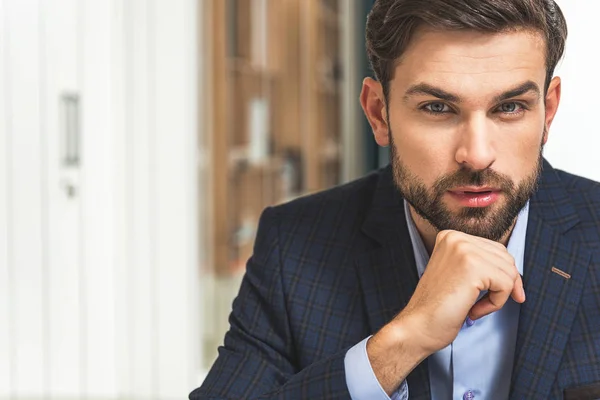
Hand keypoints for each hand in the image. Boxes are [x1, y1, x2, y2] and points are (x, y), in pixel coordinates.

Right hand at [367, 229, 524, 393]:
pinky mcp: (473, 267)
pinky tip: (474, 311)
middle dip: (506, 284)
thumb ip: (478, 263)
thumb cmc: (436, 307)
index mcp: (450, 236)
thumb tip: (514, 270)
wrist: (418, 326)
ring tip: (475, 308)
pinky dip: (496, 303)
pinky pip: (506, 284)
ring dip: (499, 296)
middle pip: (505, 258)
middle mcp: (456, 238)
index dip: (502, 274)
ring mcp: (464, 250)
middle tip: (490, 305)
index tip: (500, 293)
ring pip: (509, 271)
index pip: (495, 249)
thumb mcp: (457, 274)